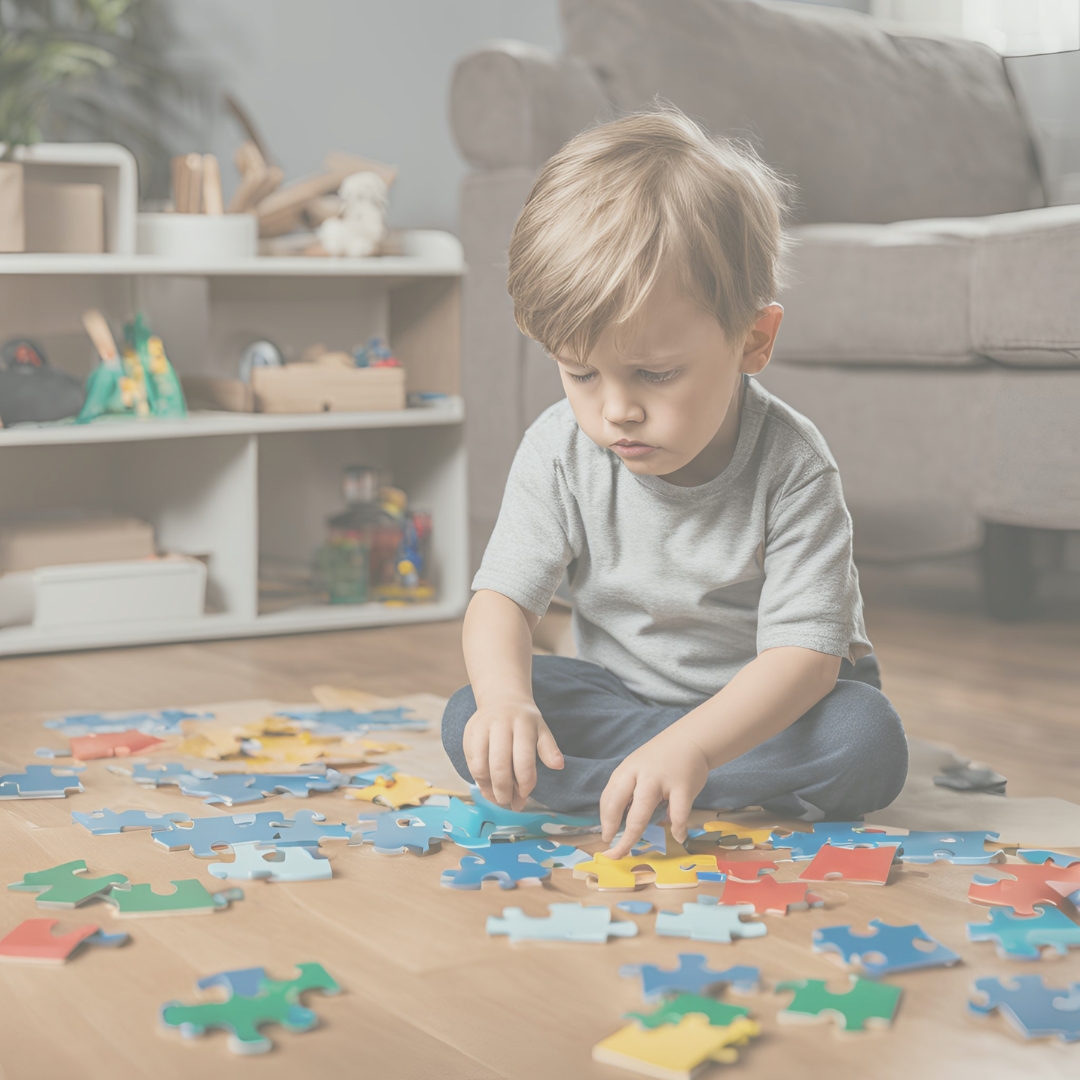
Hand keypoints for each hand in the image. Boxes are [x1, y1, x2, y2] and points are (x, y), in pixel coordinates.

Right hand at [462, 698, 563, 810]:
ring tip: (497, 798)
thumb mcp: (541, 730)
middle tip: (509, 803)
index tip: (525, 796)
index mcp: (523, 724)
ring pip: (481, 767)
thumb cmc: (525, 720)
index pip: (524, 761)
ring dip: (488, 789)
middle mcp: (500, 724)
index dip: (525, 784)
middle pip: (500, 766)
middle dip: (505, 791)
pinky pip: (470, 762)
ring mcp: (482, 728)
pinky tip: (487, 787)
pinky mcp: (469, 733)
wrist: (501, 698)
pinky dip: (478, 779)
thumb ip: (549, 749)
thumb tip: (558, 765)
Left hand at [599, 731, 709, 859]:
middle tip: (611, 850)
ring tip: (628, 850)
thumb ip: (629, 790)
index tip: (605, 837)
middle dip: (611, 829)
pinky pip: (678, 814)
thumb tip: (622, 821)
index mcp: (627, 770)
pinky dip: (677, 828)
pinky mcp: (683, 787)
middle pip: (617, 804)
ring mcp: (660, 780)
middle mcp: (639, 774)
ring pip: (641, 812)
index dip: (605, 820)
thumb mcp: (638, 767)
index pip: (609, 797)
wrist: (692, 739)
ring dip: (632, 835)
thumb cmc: (661, 759)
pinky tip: (677, 835)